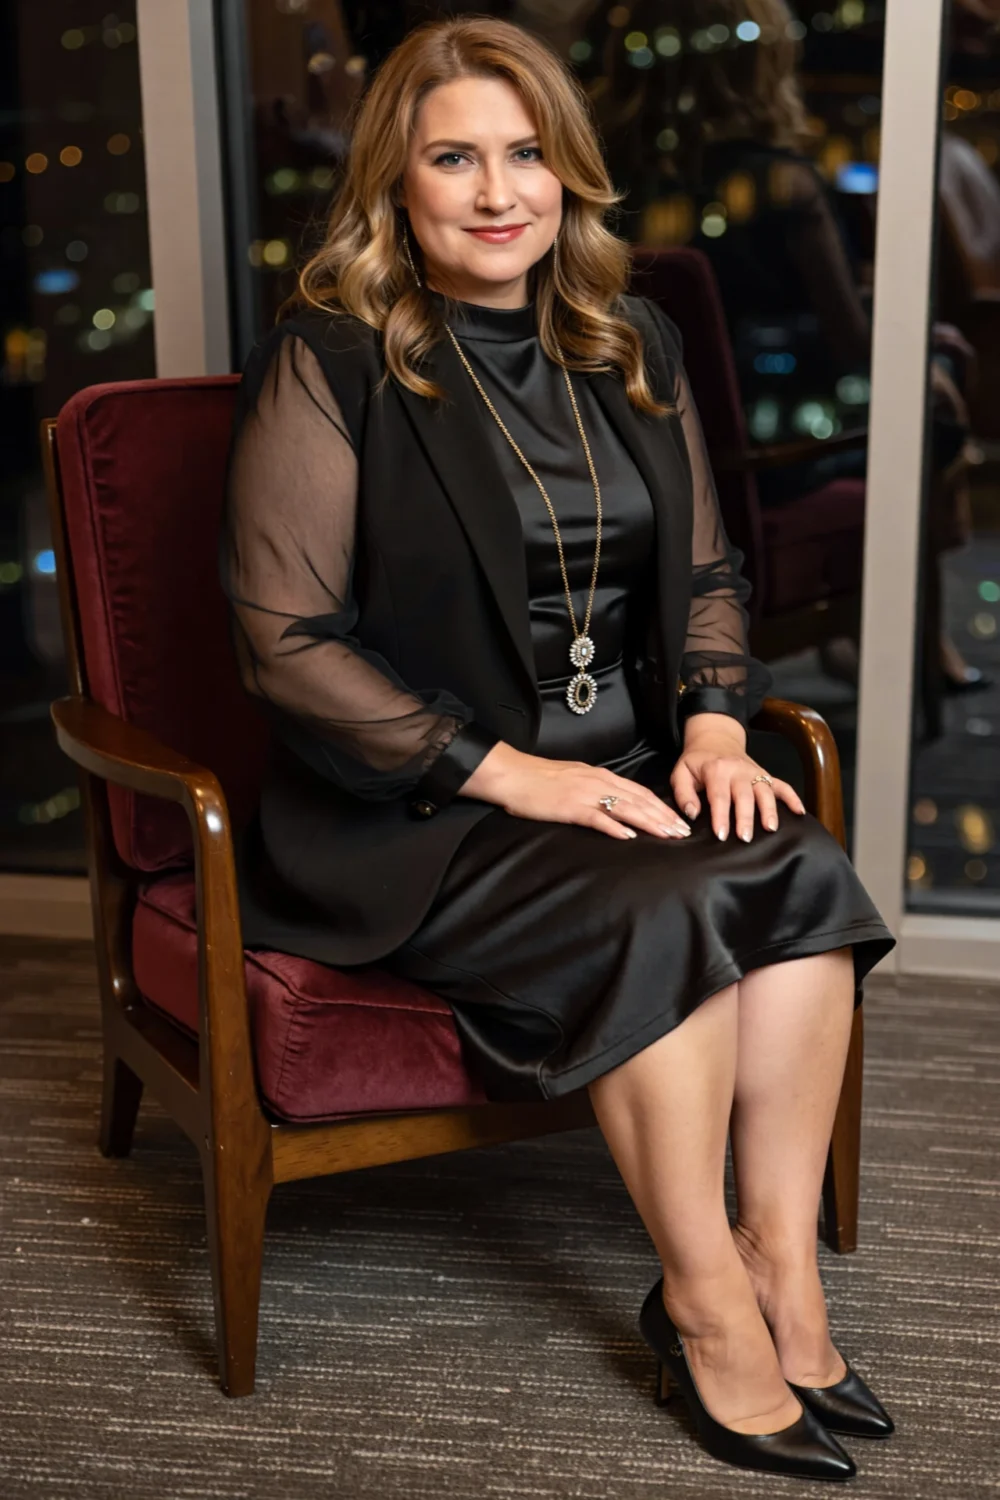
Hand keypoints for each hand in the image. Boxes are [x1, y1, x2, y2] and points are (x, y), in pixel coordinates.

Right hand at [461, 742, 690, 840]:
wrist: (513, 774)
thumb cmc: (540, 779)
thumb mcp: (575, 779)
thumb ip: (596, 789)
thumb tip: (614, 804)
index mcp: (601, 776)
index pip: (639, 792)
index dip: (662, 807)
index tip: (679, 821)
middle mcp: (598, 783)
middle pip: (639, 800)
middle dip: (664, 817)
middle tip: (684, 832)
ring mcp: (585, 794)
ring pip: (625, 808)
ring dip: (649, 822)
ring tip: (668, 835)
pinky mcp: (570, 807)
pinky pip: (597, 817)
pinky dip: (614, 826)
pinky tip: (629, 836)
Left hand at [671, 722, 804, 840]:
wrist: (714, 739)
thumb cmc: (696, 762)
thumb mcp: (680, 772)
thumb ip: (683, 794)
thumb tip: (692, 814)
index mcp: (716, 769)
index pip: (719, 796)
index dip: (721, 816)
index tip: (721, 835)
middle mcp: (738, 770)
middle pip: (744, 795)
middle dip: (746, 817)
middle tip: (745, 838)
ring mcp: (755, 772)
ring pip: (765, 791)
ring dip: (769, 810)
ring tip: (770, 829)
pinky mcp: (765, 774)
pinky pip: (782, 785)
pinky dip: (792, 797)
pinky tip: (799, 812)